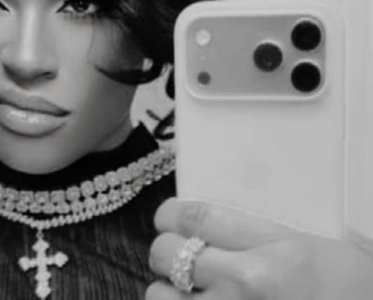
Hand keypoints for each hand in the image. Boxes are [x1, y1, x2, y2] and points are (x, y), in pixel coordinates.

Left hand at [147, 198, 372, 299]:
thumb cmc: (348, 289)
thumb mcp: (303, 245)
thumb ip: (249, 232)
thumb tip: (200, 223)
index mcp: (270, 247)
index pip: (194, 217)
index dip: (169, 215)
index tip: (169, 219)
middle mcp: (246, 284)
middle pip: (166, 253)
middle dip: (165, 252)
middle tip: (178, 257)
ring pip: (158, 298)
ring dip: (164, 293)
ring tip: (182, 293)